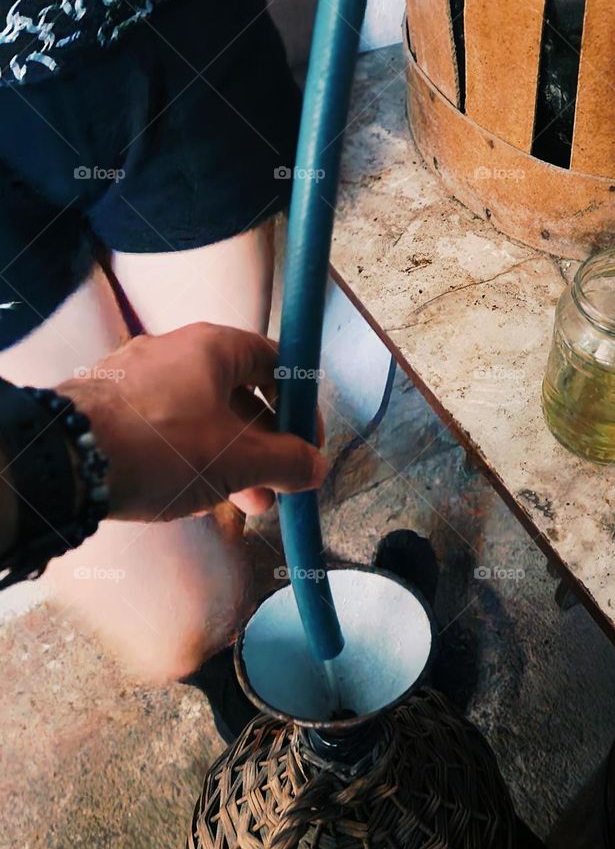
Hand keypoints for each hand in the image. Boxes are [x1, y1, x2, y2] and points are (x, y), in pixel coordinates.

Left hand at [44, 323, 326, 682]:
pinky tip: (192, 497)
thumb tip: (315, 467)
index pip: (277, 361)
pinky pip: (166, 427)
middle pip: (239, 394)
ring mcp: (139, 377)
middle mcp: (176, 351)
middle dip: (264, 445)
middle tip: (276, 485)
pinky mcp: (111, 407)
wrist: (64, 462)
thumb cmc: (160, 447)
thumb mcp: (238, 461)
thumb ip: (287, 463)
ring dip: (229, 458)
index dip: (301, 404)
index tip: (308, 443)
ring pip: (201, 415)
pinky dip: (189, 457)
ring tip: (242, 503)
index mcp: (213, 346)